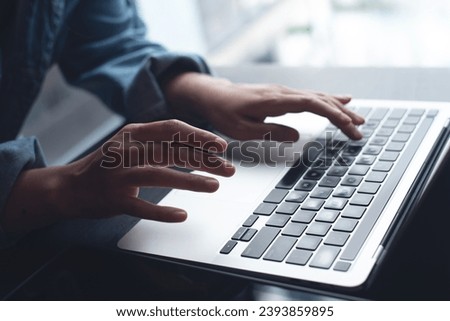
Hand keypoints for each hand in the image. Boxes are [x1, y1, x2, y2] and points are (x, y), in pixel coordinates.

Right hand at [1, 120, 234, 233]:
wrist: (70, 186)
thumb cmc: (108, 165)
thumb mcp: (130, 143)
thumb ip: (159, 142)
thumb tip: (199, 144)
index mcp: (133, 133)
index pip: (172, 129)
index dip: (199, 136)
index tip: (221, 146)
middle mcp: (125, 150)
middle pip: (171, 151)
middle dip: (204, 160)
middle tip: (228, 169)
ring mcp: (118, 175)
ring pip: (159, 175)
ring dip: (190, 181)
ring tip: (214, 186)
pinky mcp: (113, 199)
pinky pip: (142, 206)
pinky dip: (163, 212)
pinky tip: (182, 214)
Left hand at [165, 73, 364, 140]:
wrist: (213, 96)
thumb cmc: (224, 113)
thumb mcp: (242, 129)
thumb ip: (269, 132)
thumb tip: (296, 135)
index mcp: (274, 100)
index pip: (311, 104)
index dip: (333, 114)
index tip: (348, 126)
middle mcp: (282, 92)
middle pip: (320, 100)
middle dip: (343, 114)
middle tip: (360, 129)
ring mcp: (284, 92)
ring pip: (318, 97)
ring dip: (339, 108)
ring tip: (358, 118)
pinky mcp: (283, 95)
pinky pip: (310, 96)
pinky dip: (328, 100)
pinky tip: (341, 100)